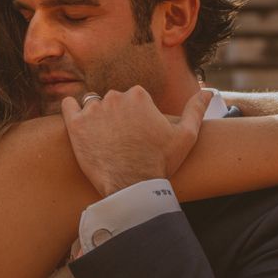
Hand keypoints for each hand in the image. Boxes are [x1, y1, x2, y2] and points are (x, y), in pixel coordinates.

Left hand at [61, 86, 211, 196]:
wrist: (132, 187)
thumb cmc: (160, 162)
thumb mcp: (186, 135)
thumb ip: (196, 109)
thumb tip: (209, 90)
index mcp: (139, 95)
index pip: (134, 97)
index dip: (138, 115)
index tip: (139, 132)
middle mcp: (115, 97)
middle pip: (114, 100)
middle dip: (118, 115)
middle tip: (122, 139)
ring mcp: (93, 110)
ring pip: (93, 105)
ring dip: (97, 116)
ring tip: (103, 139)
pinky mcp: (74, 125)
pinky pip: (68, 106)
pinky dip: (72, 110)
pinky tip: (80, 123)